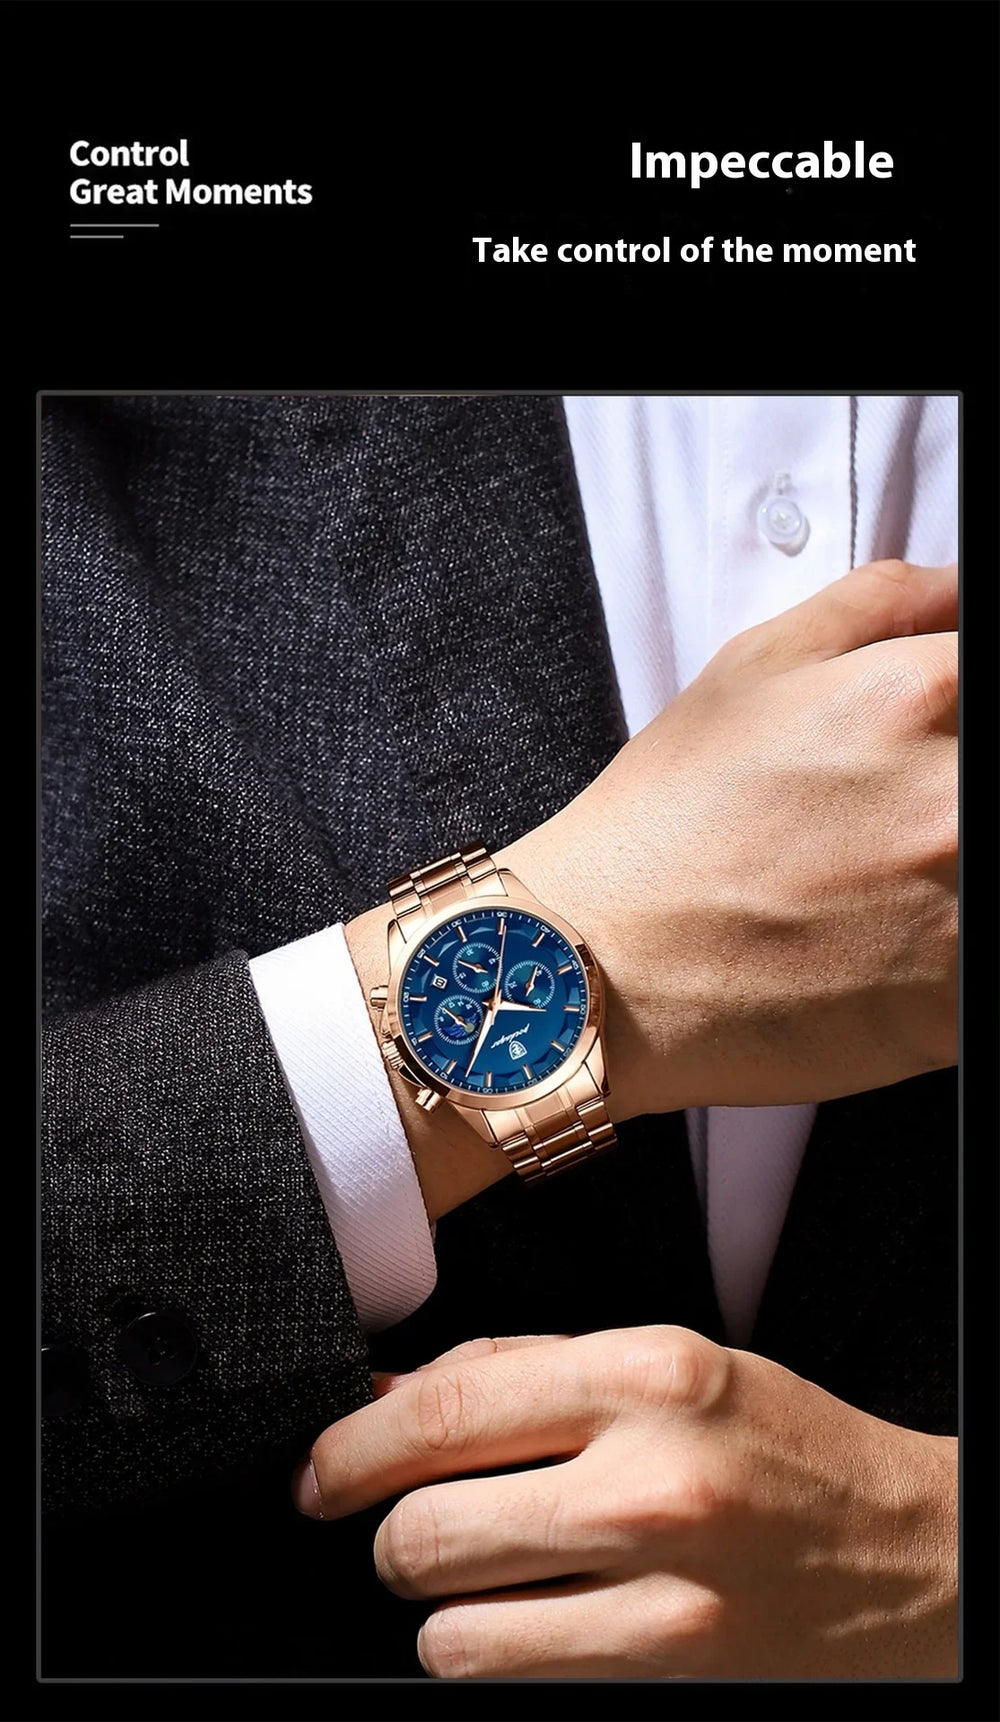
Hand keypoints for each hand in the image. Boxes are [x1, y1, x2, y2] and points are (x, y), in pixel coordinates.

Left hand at [294, 1329, 956, 1678]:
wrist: (908, 1554)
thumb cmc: (775, 1442)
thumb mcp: (660, 1362)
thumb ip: (518, 1371)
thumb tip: (382, 1401)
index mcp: (647, 1372)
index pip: (444, 1413)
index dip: (350, 1448)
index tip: (319, 1468)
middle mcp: (652, 1481)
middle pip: (424, 1529)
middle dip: (387, 1530)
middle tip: (404, 1522)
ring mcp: (664, 1595)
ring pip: (448, 1626)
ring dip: (439, 1600)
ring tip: (481, 1570)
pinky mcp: (669, 1672)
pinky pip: (507, 1676)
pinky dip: (490, 1649)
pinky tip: (528, 1613)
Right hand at [501, 558, 957, 1115]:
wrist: (601, 969)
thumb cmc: (664, 822)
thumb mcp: (752, 669)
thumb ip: (882, 603)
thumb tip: (961, 591)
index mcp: (915, 695)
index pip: (997, 668)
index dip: (967, 709)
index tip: (941, 740)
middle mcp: (956, 800)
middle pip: (995, 779)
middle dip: (953, 792)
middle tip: (888, 821)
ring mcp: (962, 912)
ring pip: (989, 874)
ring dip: (952, 874)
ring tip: (876, 886)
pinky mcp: (951, 1009)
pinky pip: (979, 972)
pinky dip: (943, 955)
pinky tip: (879, 952)